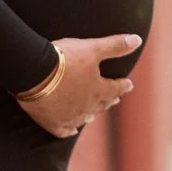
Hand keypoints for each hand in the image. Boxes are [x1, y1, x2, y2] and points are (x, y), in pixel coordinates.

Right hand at [19, 34, 140, 136]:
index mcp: (98, 89)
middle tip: (115, 99)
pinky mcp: (51, 122)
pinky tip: (72, 130)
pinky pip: (63, 130)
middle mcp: (86, 106)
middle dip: (109, 100)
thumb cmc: (64, 58)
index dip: (123, 85)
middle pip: (101, 104)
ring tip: (94, 115)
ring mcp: (69, 116)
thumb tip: (137, 40)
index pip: (115, 88)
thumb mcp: (92, 48)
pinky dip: (69, 130)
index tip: (129, 84)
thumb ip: (115, 46)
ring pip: (84, 118)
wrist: (33, 72)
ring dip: (90, 115)